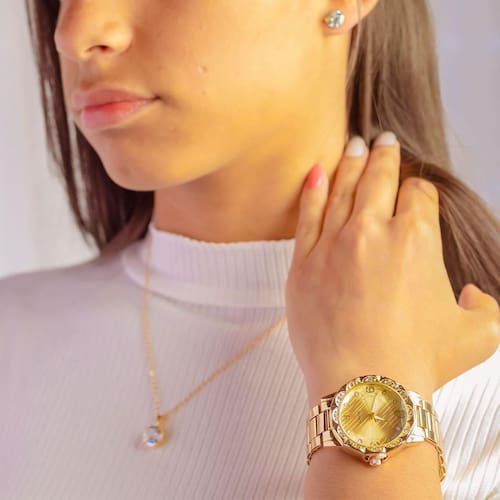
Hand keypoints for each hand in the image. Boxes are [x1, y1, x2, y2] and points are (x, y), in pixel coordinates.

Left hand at [285, 132, 499, 405]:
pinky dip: (312, 190)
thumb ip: (485, 306)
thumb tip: (473, 294)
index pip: (419, 196)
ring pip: (343, 189)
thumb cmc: (419, 363)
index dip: (420, 190)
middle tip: (384, 139)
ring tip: (354, 144)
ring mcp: (333, 244)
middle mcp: (373, 232)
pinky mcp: (303, 263)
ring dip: (351, 163)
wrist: (365, 388)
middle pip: (380, 179)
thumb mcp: (478, 335)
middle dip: (385, 155)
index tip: (416, 191)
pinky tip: (316, 172)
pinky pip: (306, 215)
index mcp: (417, 239)